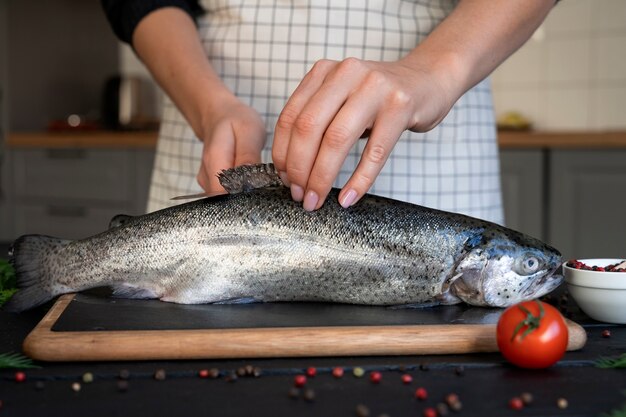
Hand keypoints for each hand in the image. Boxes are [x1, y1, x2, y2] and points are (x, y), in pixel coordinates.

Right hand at [197, 97, 265, 193]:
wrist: (220, 115)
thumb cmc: (236, 121)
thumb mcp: (249, 131)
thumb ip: (249, 156)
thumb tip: (250, 181)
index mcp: (214, 160)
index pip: (224, 193)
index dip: (243, 197)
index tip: (260, 189)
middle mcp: (206, 175)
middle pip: (225, 199)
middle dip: (246, 196)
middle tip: (262, 180)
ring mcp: (207, 181)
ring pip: (227, 198)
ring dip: (244, 192)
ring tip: (255, 175)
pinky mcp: (212, 184)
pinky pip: (227, 194)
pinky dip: (240, 189)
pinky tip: (248, 177)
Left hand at [272, 57, 454, 210]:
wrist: (428, 79)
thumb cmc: (379, 98)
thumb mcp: (342, 98)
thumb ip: (317, 119)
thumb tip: (290, 169)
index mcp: (324, 72)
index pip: (290, 117)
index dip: (282, 153)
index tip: (285, 179)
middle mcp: (346, 73)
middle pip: (309, 127)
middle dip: (299, 168)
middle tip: (299, 195)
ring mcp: (375, 87)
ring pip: (337, 139)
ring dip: (321, 177)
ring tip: (316, 200)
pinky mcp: (401, 106)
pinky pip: (375, 152)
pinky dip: (358, 180)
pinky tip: (347, 198)